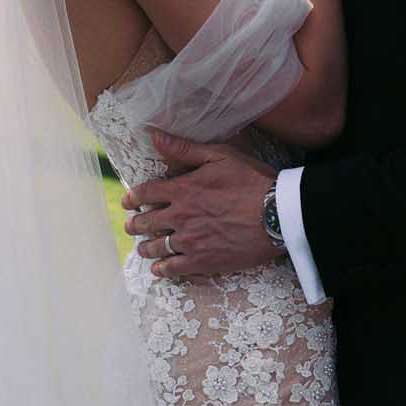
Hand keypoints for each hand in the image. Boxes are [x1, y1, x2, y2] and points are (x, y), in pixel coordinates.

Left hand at [121, 131, 279, 278]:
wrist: (278, 215)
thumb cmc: (253, 181)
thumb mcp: (220, 156)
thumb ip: (185, 149)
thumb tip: (154, 136)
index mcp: (183, 189)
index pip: (146, 193)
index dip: (132, 197)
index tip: (127, 201)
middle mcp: (181, 216)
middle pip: (146, 222)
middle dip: (135, 224)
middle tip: (131, 225)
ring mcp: (191, 241)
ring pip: (156, 247)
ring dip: (145, 247)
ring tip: (142, 248)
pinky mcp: (204, 261)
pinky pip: (173, 268)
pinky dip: (162, 269)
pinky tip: (158, 269)